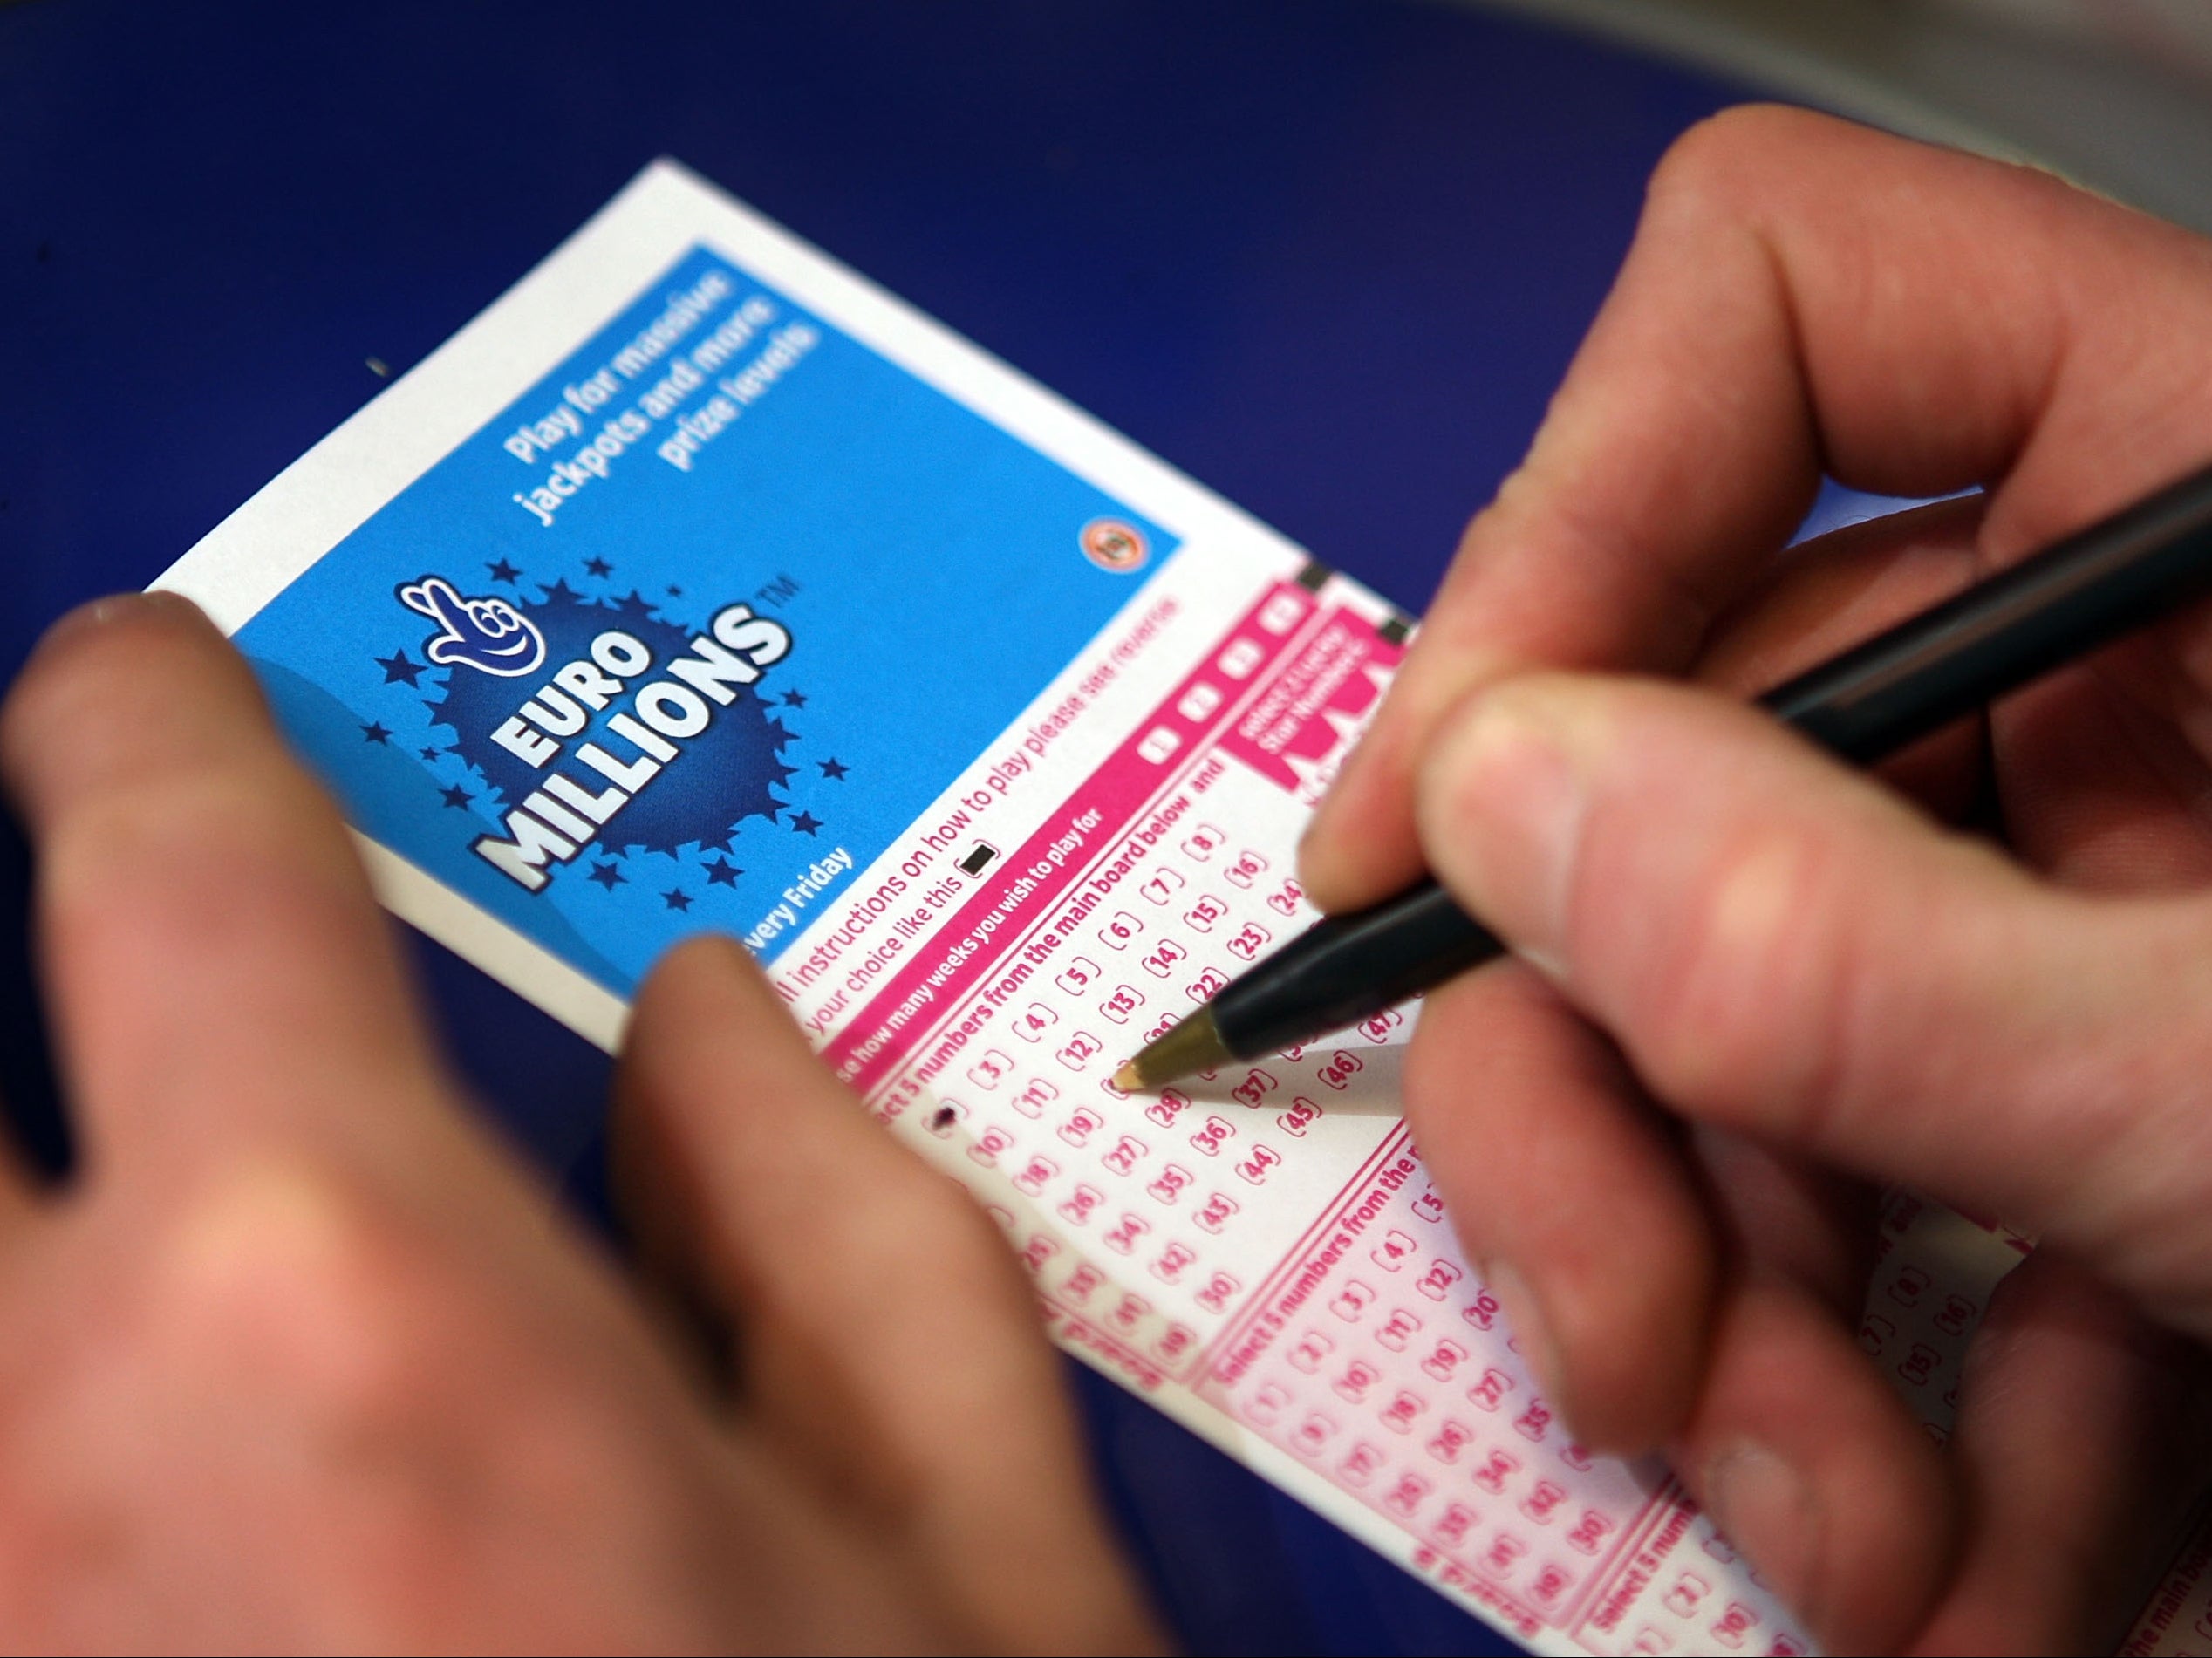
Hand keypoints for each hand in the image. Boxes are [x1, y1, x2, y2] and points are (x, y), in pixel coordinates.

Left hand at [0, 593, 1158, 1651]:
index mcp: (365, 1315)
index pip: (181, 869)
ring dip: (46, 1248)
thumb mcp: (965, 1542)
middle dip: (13, 987)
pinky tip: (175, 1476)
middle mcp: (85, 1459)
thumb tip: (713, 1039)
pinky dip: (64, 1427)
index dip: (145, 725)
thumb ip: (834, 1229)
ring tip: (163, 1229)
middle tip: (85, 964)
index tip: (138, 685)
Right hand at [1301, 106, 2211, 1652]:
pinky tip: (1960, 1545)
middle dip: (1598, 1084)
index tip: (1436, 828)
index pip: (1789, 309)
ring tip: (1845, 1536)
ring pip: (1683, 998)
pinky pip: (1803, 1167)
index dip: (1565, 526)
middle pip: (1657, 745)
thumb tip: (1492, 803)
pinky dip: (1836, 1375)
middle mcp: (2095, 665)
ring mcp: (2044, 883)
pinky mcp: (2029, 1084)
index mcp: (2210, 490)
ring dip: (1703, 1293)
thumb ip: (1883, 957)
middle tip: (1626, 1342)